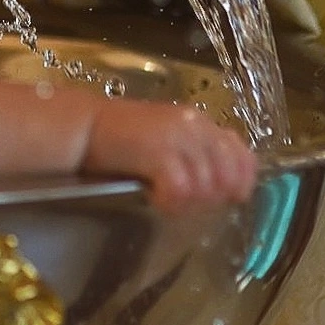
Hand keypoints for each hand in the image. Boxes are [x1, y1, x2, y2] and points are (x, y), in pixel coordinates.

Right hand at [82, 100, 256, 212]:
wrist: (80, 126)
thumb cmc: (119, 138)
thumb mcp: (166, 140)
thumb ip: (196, 154)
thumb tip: (225, 188)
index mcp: (200, 121)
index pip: (244, 157)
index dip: (238, 185)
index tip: (220, 199)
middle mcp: (195, 125)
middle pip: (229, 177)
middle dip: (211, 198)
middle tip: (183, 200)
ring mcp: (178, 137)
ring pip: (207, 187)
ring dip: (187, 202)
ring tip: (163, 197)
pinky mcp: (159, 151)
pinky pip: (182, 191)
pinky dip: (170, 202)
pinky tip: (153, 197)